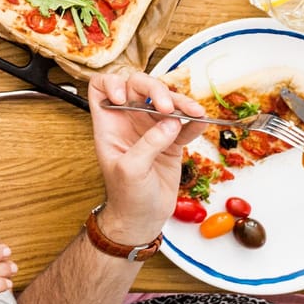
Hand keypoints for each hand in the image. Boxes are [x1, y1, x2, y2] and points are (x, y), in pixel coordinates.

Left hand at [86, 72, 204, 245]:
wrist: (143, 218)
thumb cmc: (126, 196)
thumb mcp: (130, 169)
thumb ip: (148, 144)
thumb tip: (169, 122)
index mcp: (109, 124)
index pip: (101, 88)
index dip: (112, 84)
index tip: (125, 98)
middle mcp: (129, 121)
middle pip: (139, 87)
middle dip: (155, 89)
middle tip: (167, 107)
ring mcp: (151, 129)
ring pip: (166, 103)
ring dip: (181, 103)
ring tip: (195, 112)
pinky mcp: (171, 142)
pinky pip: (184, 125)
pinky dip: (194, 121)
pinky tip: (202, 122)